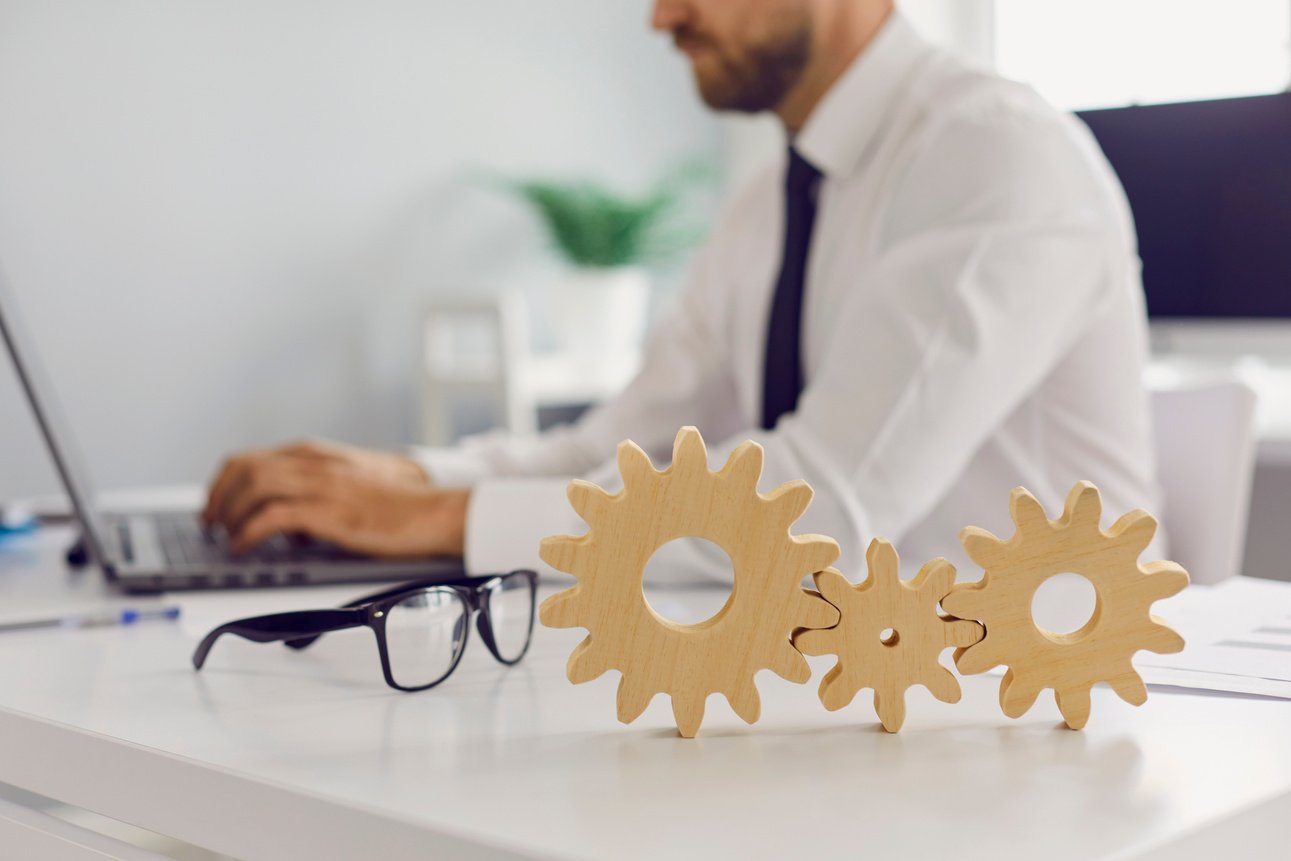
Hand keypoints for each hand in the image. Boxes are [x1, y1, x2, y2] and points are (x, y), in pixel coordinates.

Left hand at [202, 440, 467, 557]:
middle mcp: (313, 462)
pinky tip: (245, 548)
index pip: (251, 458)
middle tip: (211, 524)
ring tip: (227, 536)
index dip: (223, 483)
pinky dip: (249, 533)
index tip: (215, 505)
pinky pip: (271, 517)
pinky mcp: (328, 511)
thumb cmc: (399, 502)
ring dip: (230, 515)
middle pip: (243, 469)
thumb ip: (317, 491)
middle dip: (218, 498)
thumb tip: (289, 524)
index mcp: (316, 453)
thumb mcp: (351, 483)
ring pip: (252, 487)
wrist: (433, 510)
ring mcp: (321, 485)